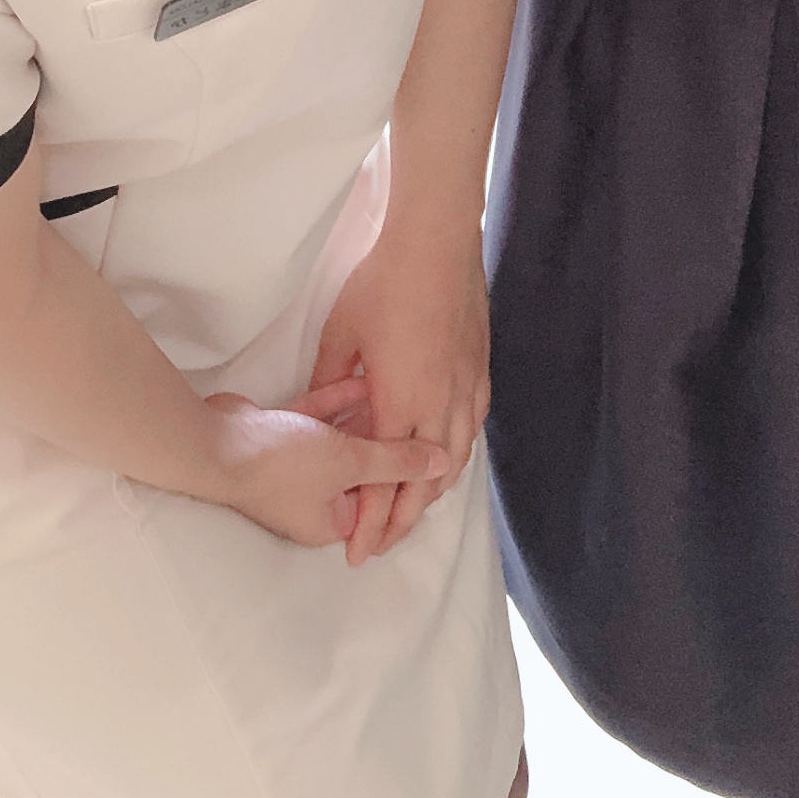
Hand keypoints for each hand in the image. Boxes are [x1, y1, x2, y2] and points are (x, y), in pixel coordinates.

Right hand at [201, 390, 445, 561]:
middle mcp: (314, 500)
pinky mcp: (279, 437)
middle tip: (425, 407)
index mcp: (331, 521)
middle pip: (363, 471)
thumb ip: (398, 460)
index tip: (435, 445)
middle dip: (389, 439)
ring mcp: (294, 468)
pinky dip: (338, 401)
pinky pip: (318, 420)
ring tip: (400, 384)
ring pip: (341, 441)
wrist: (215, 442)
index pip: (381, 503)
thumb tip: (444, 464)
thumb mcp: (350, 462)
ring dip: (365, 415)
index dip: (409, 477)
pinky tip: (363, 374)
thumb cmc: (284, 464)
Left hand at [307, 225, 489, 558]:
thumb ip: (328, 380)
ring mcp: (466, 388)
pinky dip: (456, 455)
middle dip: (404, 520)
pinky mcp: (480, 370)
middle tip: (384, 544)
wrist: (435, 243)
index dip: (373, 522)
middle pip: (427, 484)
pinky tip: (448, 457)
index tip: (360, 553)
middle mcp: (440, 405)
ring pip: (456, 460)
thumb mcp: (339, 334)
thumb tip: (318, 406)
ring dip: (434, 492)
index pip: (385, 482)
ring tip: (414, 509)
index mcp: (400, 403)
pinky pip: (471, 429)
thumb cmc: (383, 284)